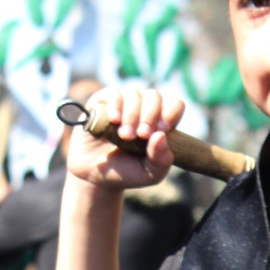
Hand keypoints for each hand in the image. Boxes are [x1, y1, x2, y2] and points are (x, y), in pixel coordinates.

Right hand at [67, 86, 181, 190]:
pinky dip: (116, 105)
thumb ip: (161, 159)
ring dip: (132, 115)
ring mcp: (123, 104)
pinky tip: (114, 121)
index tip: (160, 130)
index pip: (175, 105)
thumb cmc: (126, 173)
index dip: (170, 114)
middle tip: (142, 135)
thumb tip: (161, 135)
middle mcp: (143, 110)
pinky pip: (113, 93)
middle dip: (150, 115)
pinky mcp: (102, 103)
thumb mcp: (150, 174)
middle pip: (154, 96)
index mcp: (159, 123)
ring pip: (134, 94)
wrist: (95, 176)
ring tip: (125, 136)